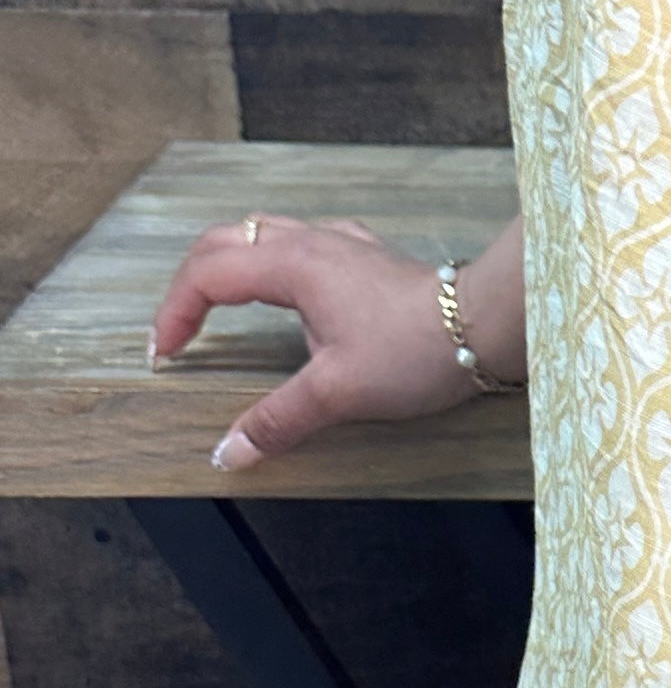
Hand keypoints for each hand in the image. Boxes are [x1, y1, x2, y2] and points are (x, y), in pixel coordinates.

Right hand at [150, 215, 518, 469]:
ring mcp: (342, 244)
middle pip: (225, 240)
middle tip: (179, 330)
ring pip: (264, 234)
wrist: (487, 325)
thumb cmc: (418, 350)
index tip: (166, 355)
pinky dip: (276, 261)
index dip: (175, 313)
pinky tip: (291, 288)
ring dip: (230, 264)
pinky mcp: (367, 257)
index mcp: (293, 265)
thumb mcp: (338, 393)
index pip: (207, 274)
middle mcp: (312, 242)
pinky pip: (305, 242)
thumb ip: (278, 421)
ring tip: (218, 306)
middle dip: (190, 283)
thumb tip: (229, 453)